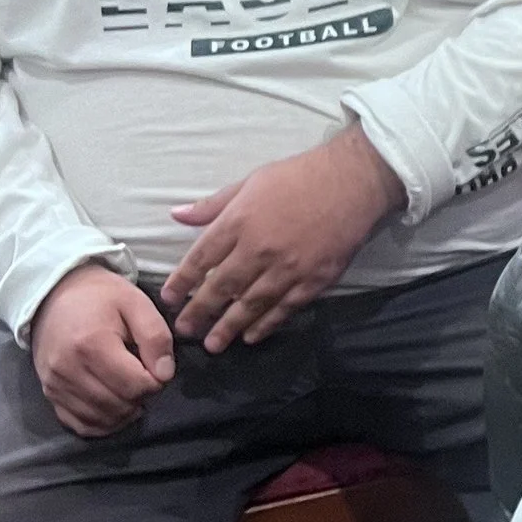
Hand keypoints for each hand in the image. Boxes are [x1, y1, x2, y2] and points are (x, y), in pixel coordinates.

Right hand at [28, 263, 174, 436]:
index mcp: (91, 344)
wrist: (53, 296)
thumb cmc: (99, 298)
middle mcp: (68, 369)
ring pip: (102, 420)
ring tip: (129, 388)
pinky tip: (114, 406)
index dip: (156, 381)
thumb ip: (156, 337)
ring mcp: (55, 384)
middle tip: (142, 376)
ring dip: (125, 412)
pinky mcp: (49, 394)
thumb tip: (165, 374)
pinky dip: (103, 423)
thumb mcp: (136, 303)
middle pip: (119, 406)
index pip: (136, 385)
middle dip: (141, 397)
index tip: (155, 366)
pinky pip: (80, 425)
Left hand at [160, 125, 403, 350]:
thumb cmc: (298, 176)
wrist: (352, 182)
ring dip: (229, 327)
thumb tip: (177, 215)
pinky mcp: (314, 280)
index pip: (201, 258)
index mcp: (239, 221)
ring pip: (251, 305)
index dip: (182, 281)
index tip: (170, 299)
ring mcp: (287, 268)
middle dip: (200, 312)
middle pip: (221, 287)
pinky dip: (266, 324)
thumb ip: (213, 205)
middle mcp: (258, 249)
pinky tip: (251, 336)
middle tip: (185, 330)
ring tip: (213, 344)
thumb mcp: (250, 181)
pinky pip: (284, 308)